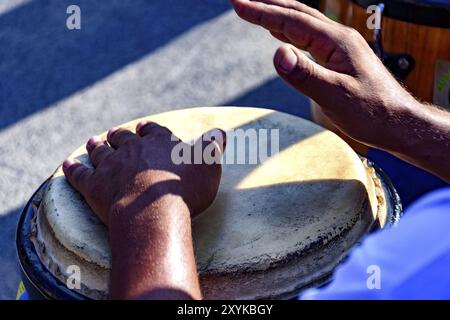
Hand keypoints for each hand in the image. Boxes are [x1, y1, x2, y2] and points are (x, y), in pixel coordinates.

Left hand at [62, 122, 225, 224]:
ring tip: (93, 142)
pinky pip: (79, 174)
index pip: (153, 131)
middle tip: (114, 134)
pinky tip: (66, 165)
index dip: (148, 129)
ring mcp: (111, 166)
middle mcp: (132, 149)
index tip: (143, 127)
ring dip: (96, 146)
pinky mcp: (94, 186)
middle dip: (119, 135)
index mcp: (158, 143)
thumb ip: (211, 146)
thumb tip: (220, 132)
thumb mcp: (207, 165)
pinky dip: (72, 169)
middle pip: (123, 138)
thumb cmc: (184, 189)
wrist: (153, 211)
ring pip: (100, 151)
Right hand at [231, 0, 449, 182]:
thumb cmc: (372, 113)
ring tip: (256, 11)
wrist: (398, 123)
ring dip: (277, 15)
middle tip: (240, 2)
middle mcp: (339, 38)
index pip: (291, 21)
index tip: (238, 5)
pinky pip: (309, 37)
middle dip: (267, 6)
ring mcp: (340, 47)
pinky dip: (289, 31)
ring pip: (303, 23)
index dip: (262, 13)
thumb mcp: (335, 97)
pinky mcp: (340, 58)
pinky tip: (281, 34)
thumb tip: (277, 54)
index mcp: (336, 42)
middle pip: (297, 13)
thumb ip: (306, 75)